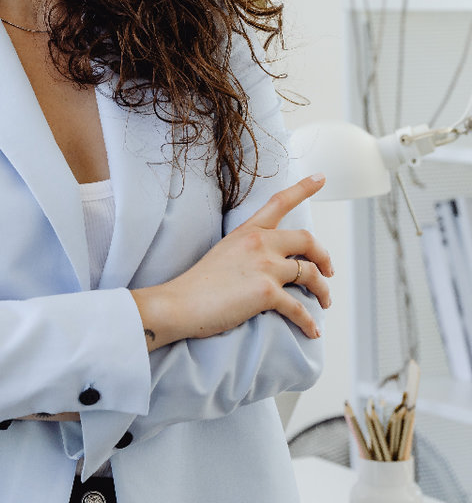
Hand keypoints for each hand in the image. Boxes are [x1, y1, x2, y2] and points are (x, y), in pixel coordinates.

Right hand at [131, 173, 332, 349]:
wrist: (180, 303)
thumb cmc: (199, 283)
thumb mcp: (226, 252)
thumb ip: (250, 250)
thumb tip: (271, 262)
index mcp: (248, 230)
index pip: (280, 201)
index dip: (303, 188)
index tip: (321, 177)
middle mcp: (260, 242)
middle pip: (307, 240)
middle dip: (324, 256)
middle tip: (329, 270)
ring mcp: (264, 266)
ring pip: (310, 274)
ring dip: (323, 290)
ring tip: (324, 302)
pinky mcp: (266, 292)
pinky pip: (299, 308)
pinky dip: (309, 323)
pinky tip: (312, 331)